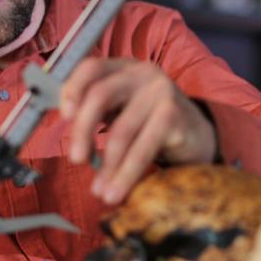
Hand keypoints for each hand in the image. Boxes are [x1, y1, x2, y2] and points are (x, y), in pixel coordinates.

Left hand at [60, 58, 216, 204]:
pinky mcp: (174, 116)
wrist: (196, 136)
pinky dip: (127, 173)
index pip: (91, 68)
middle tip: (77, 160)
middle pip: (100, 95)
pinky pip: (143, 148)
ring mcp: (161, 93)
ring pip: (121, 130)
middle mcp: (143, 74)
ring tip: (100, 192)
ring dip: (107, 166)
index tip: (63, 116)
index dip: (72, 89)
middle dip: (83, 131)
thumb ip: (96, 110)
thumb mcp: (122, 109)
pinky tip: (118, 191)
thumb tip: (63, 123)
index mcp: (124, 68)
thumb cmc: (150, 124)